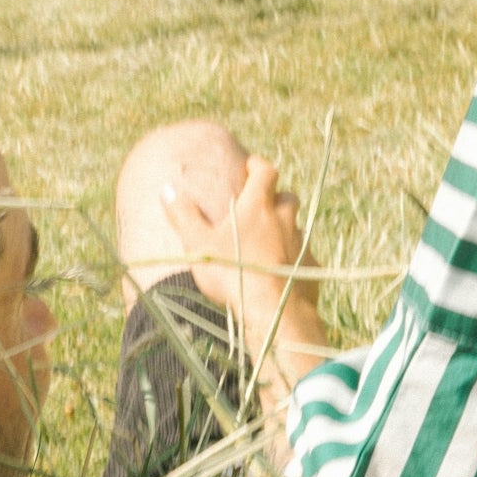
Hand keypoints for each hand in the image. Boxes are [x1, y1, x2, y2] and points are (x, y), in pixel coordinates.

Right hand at [163, 157, 326, 406]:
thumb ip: (183, 216)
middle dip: (275, 196)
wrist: (273, 312)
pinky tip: (278, 271)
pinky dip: (291, 256)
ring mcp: (300, 243)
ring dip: (283, 228)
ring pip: (294, 227)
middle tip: (259, 204)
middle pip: (286, 197)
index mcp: (257, 206)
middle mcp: (284, 219)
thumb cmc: (232, 273)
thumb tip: (167, 189)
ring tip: (265, 241)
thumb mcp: (198, 244)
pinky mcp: (310, 268)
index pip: (265, 171)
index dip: (257, 165)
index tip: (250, 165)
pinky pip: (302, 255)